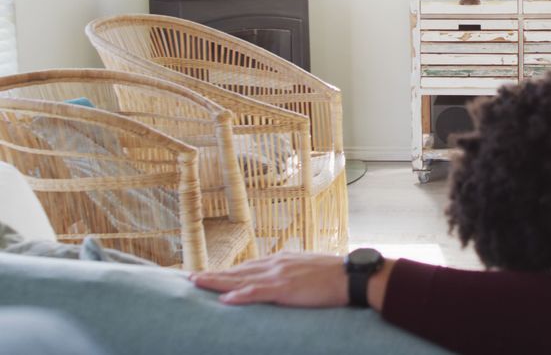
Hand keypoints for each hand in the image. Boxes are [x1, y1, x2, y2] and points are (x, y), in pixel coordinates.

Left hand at [190, 252, 348, 307]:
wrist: (350, 276)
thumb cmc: (335, 275)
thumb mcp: (309, 269)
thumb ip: (292, 273)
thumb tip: (285, 281)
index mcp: (282, 260)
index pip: (249, 266)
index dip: (229, 271)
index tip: (212, 274)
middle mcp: (276, 264)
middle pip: (238, 270)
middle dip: (214, 274)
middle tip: (191, 277)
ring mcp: (279, 275)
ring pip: (241, 278)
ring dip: (217, 281)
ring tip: (197, 283)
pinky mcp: (285, 288)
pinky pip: (257, 292)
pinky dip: (240, 295)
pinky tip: (225, 299)